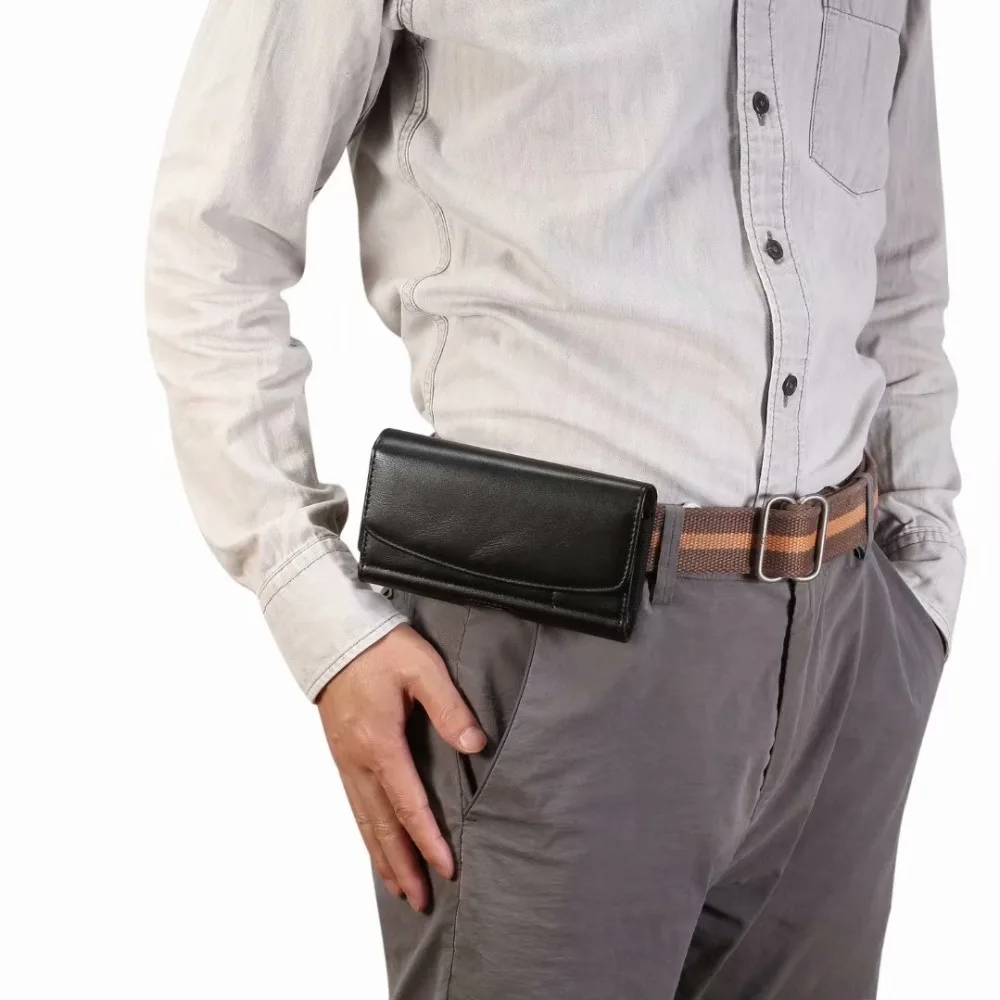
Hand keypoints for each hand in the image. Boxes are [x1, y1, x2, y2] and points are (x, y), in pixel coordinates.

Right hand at [317, 623, 486, 911]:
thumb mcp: (422, 667)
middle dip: (403, 865)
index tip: (447, 868)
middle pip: (382, 826)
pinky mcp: (341, 755)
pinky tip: (377, 847)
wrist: (332, 634)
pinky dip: (367, 834)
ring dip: (383, 858)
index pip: (409, 804)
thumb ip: (449, 706)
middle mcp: (358, 761)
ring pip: (365, 821)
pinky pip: (355, 806)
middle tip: (421, 900)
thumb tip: (473, 743)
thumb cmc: (379, 648)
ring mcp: (346, 760)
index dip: (429, 840)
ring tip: (400, 889)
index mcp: (380, 743)